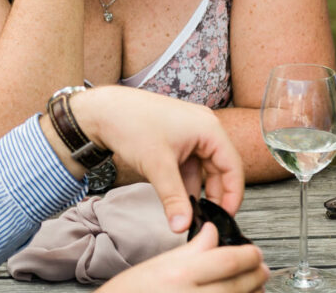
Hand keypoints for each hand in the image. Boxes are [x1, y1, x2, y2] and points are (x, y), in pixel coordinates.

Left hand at [63, 86, 244, 231]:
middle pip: (219, 168)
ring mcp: (189, 131)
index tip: (225, 216)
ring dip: (195, 188)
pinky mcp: (176, 137)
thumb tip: (182, 225)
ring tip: (186, 210)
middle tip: (205, 218)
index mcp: (208, 128)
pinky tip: (176, 196)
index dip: (232, 195)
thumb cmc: (130, 123)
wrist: (102, 110)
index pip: (232, 167)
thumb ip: (173, 198)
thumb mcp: (157, 166)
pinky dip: (183, 179)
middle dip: (212, 194)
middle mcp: (203, 127)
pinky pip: (188, 163)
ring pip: (202, 168)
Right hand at [99, 223, 268, 292]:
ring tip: (256, 285)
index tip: (254, 252)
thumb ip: (191, 249)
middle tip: (262, 267)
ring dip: (253, 292)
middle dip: (256, 274)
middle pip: (239, 284)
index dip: (248, 255)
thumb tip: (212, 233)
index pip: (227, 261)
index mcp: (180, 274)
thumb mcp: (158, 264)